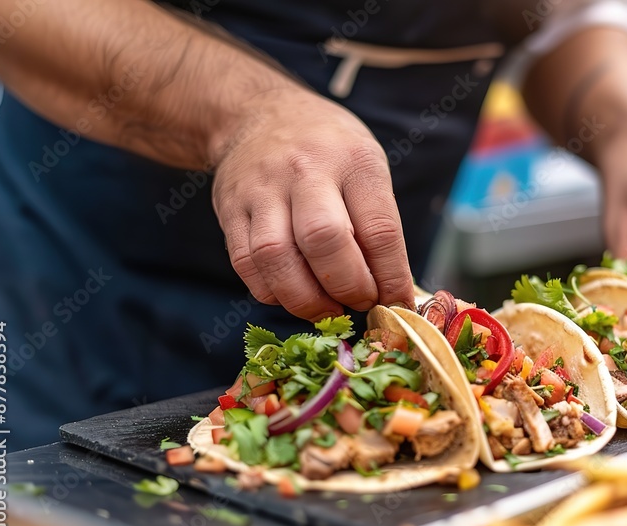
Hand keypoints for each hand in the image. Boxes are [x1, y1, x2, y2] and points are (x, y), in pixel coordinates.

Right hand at [212, 88, 413, 319]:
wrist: (259, 114)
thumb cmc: (328, 150)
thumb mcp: (366, 167)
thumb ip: (377, 226)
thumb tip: (393, 292)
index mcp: (354, 160)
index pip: (379, 230)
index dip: (390, 278)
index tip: (396, 303)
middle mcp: (305, 170)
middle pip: (324, 239)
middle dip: (347, 286)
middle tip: (360, 304)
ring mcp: (262, 189)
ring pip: (276, 257)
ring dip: (305, 299)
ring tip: (326, 310)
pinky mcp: (230, 208)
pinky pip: (246, 263)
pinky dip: (271, 292)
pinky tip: (291, 294)